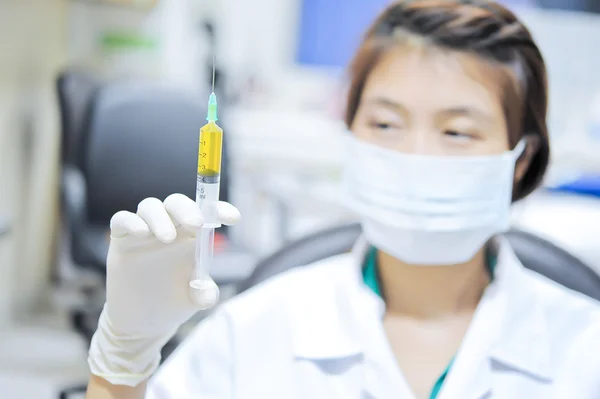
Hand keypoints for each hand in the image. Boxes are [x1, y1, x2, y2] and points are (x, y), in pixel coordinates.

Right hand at [88, 194, 239, 386]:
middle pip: (177, 203)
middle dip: (188, 209)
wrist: (143, 322)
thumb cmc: (173, 301)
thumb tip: (206, 296)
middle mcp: (170, 227)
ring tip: (168, 238)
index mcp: (193, 235)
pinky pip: (122, 220)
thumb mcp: (193, 300)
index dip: (219, 210)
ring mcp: (145, 232)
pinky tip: (141, 233)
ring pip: (150, 206)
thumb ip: (203, 294)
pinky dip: (131, 222)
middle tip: (196, 224)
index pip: (207, 212)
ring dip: (160, 217)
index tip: (233, 218)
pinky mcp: (121, 240)